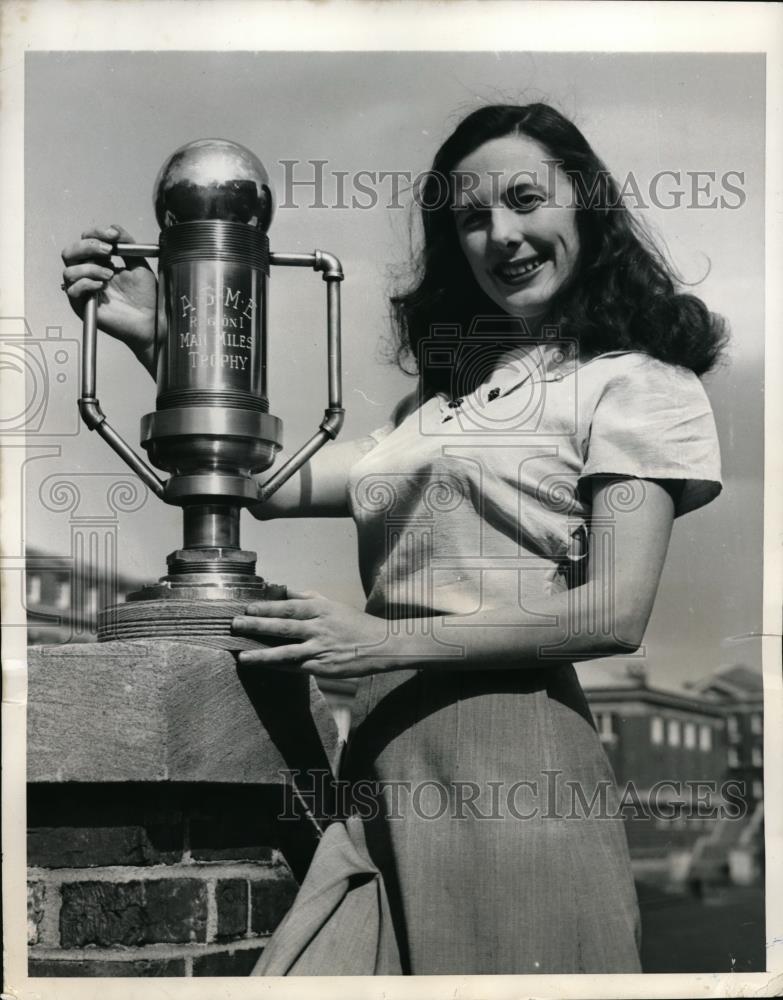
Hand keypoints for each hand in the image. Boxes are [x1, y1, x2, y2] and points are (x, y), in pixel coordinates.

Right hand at [61, 224, 156, 370]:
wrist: (151, 320)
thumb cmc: (146, 298)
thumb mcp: (139, 265)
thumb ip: (127, 245)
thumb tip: (114, 228)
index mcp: (100, 262)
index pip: (86, 240)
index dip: (96, 234)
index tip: (113, 236)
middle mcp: (89, 274)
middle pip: (70, 252)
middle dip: (88, 246)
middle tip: (108, 251)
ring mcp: (84, 290)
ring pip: (69, 270)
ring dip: (89, 268)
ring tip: (109, 274)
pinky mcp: (82, 306)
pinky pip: (72, 290)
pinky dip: (85, 283)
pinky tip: (101, 286)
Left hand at [231, 590, 392, 677]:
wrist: (381, 645)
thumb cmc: (355, 623)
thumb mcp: (333, 605)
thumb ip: (309, 598)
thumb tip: (285, 591)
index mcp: (321, 610)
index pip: (288, 607)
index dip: (267, 607)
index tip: (247, 608)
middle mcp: (319, 628)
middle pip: (283, 626)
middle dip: (257, 626)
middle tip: (235, 625)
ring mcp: (320, 649)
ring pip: (286, 652)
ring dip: (262, 654)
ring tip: (242, 655)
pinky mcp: (323, 668)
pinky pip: (296, 668)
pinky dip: (279, 668)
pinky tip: (264, 668)